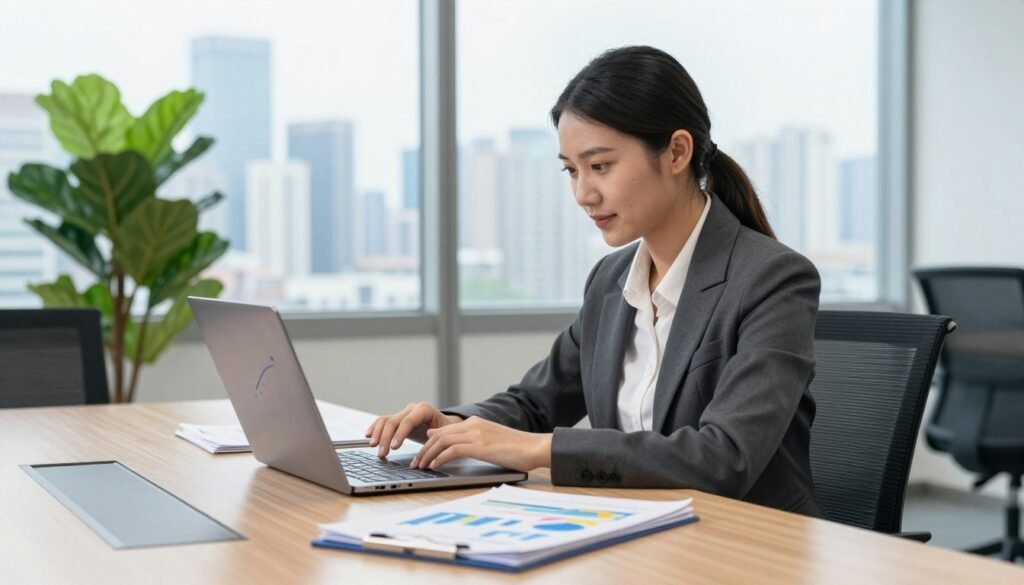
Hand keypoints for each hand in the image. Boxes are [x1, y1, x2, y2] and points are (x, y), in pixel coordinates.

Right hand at [365, 402, 461, 457]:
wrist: (446, 427)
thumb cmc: (448, 431)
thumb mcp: (446, 434)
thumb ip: (439, 435)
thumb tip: (429, 438)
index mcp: (424, 410)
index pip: (408, 420)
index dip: (400, 433)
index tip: (395, 447)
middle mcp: (412, 409)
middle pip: (394, 421)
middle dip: (386, 438)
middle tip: (383, 453)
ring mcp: (403, 413)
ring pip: (385, 420)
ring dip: (377, 434)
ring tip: (374, 447)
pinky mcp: (398, 420)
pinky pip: (383, 422)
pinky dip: (374, 428)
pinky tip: (368, 436)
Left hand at [410, 416, 551, 471]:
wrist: (535, 447)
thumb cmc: (517, 449)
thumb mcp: (492, 442)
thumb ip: (474, 441)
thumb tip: (455, 449)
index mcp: (476, 423)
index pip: (445, 430)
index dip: (430, 443)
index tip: (422, 454)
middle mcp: (473, 425)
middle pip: (439, 435)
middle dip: (424, 450)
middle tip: (416, 463)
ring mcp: (476, 434)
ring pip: (442, 441)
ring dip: (428, 455)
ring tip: (421, 467)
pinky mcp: (480, 445)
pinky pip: (452, 450)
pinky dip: (440, 458)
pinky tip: (435, 467)